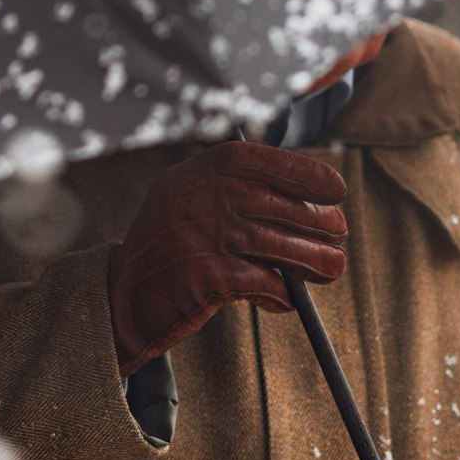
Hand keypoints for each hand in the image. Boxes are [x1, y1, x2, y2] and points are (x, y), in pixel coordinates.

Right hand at [109, 141, 346, 376]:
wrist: (121, 296)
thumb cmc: (166, 250)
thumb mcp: (188, 201)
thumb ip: (235, 193)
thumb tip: (307, 202)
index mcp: (198, 172)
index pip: (263, 162)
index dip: (306, 173)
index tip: (336, 190)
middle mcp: (202, 198)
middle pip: (280, 206)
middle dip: (319, 222)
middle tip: (338, 234)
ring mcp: (205, 236)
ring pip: (280, 245)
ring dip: (314, 260)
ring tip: (331, 268)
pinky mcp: (209, 277)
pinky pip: (265, 282)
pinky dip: (281, 294)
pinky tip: (281, 298)